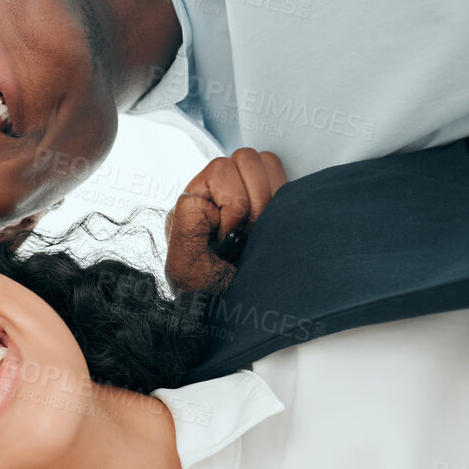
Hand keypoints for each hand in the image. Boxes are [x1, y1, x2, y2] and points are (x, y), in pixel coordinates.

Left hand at [166, 148, 286, 294]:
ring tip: (260, 228)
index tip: (231, 236)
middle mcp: (213, 194)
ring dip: (269, 196)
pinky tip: (272, 221)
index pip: (220, 170)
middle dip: (254, 200)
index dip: (234, 205)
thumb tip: (198, 199)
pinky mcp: (265, 198)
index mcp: (192, 205)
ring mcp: (241, 192)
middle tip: (249, 232)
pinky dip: (283, 192)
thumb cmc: (209, 294)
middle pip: (243, 159)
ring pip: (264, 161)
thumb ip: (188, 227)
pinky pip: (279, 172)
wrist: (229, 310)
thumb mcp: (186, 267)